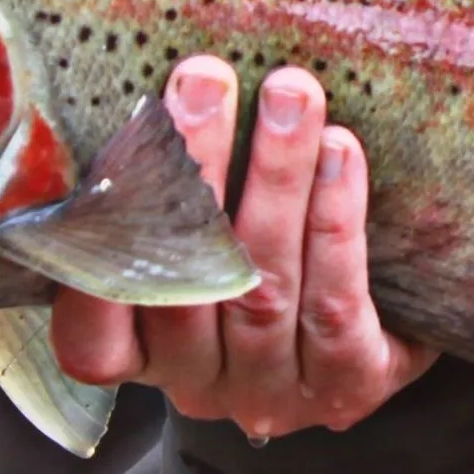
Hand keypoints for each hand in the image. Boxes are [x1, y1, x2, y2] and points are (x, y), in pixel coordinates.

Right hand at [50, 56, 437, 439]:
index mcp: (143, 355)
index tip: (106, 164)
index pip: (91, 340)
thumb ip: (161, 195)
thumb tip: (148, 94)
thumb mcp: (195, 237)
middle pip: (185, 287)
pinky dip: (336, 221)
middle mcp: (199, 385)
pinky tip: (342, 153)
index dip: (89, 269)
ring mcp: (273, 393)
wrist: (384, 321)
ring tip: (289, 94)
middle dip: (196, 170)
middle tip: (206, 80)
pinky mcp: (348, 386)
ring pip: (264, 283)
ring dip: (276, 177)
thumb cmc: (263, 253)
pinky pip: (335, 304)